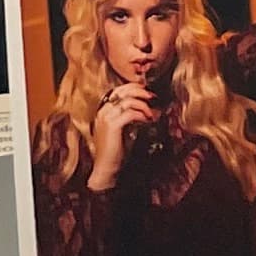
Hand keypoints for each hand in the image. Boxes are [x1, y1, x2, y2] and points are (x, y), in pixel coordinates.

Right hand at [86, 74, 157, 188]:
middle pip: (123, 91)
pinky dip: (141, 115)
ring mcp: (106, 117)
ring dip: (143, 105)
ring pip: (128, 101)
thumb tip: (146, 107)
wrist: (105, 168)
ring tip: (151, 113)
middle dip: (141, 92)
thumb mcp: (122, 129)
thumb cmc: (114, 151)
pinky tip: (146, 120)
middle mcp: (103, 110)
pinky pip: (130, 113)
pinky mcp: (112, 125)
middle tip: (152, 97)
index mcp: (103, 110)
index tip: (147, 91)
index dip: (134, 88)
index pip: (119, 90)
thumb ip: (128, 116)